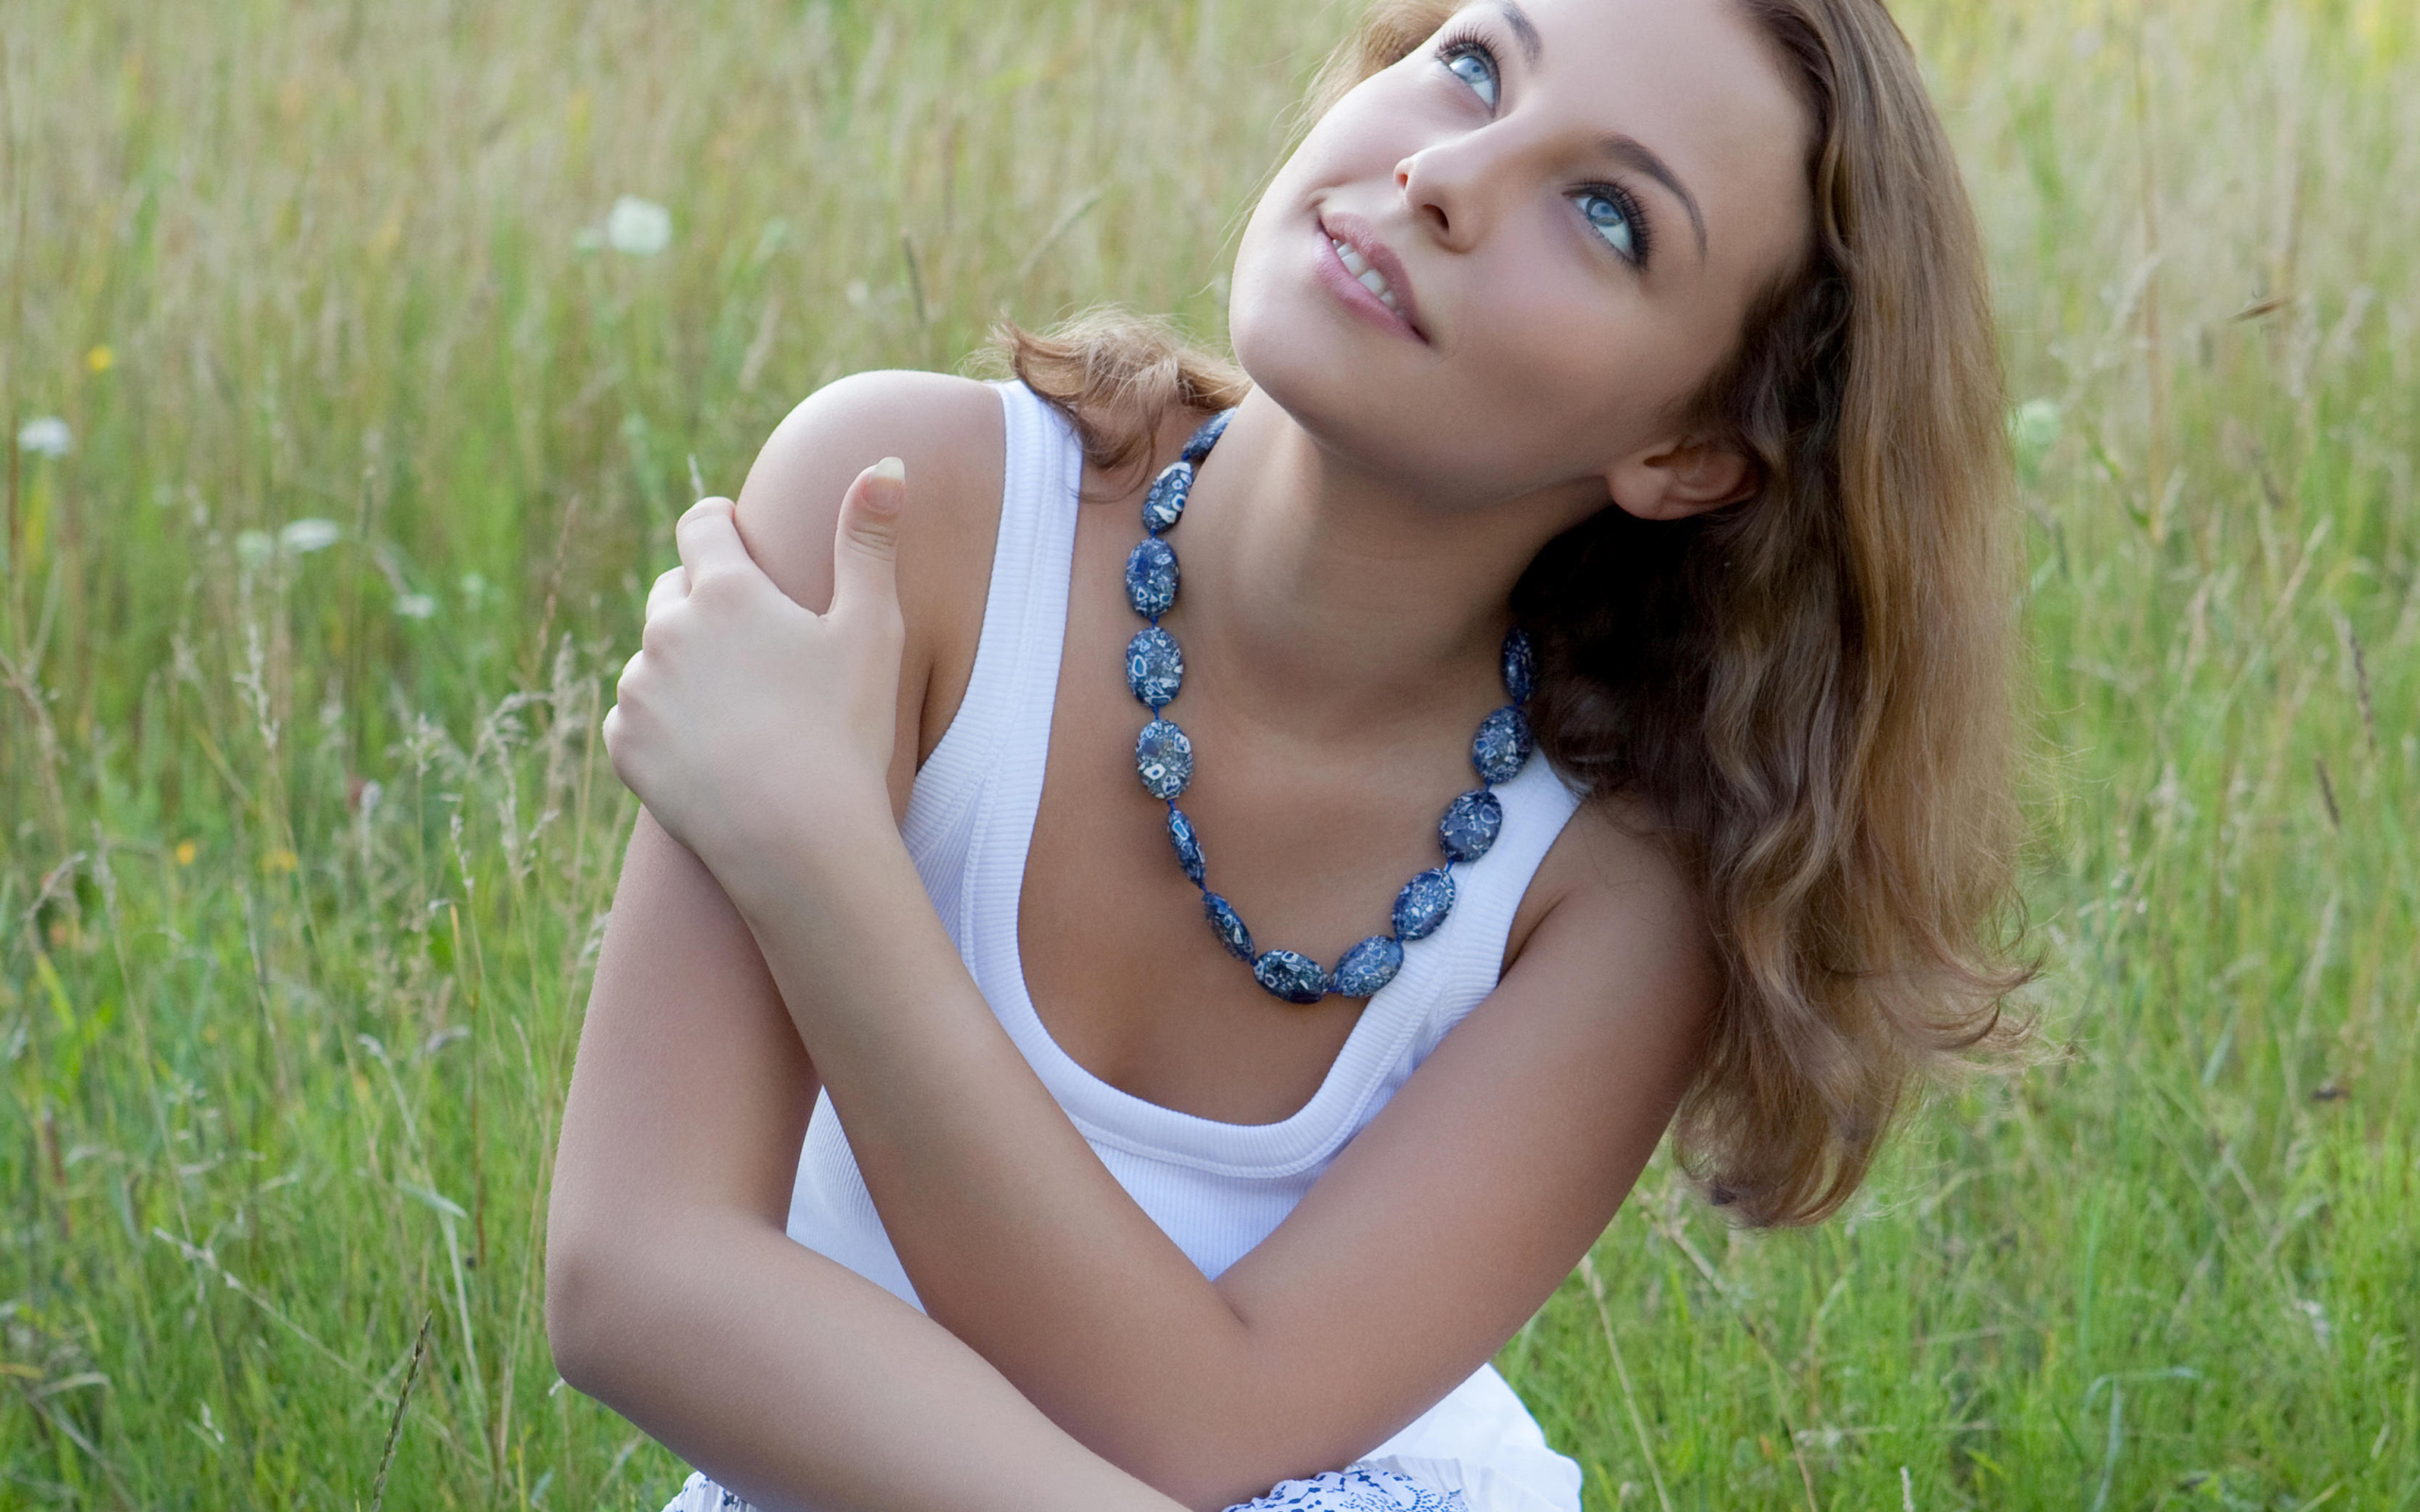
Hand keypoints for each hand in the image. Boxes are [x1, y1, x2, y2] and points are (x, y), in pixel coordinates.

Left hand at [603, 458, 906, 876]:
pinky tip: (712, 749)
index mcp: (725, 592)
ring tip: (738, 709)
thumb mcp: (870, 629)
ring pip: (653, 658)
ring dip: (683, 668)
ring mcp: (638, 691)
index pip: (701, 524)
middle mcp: (666, 631)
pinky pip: (635, 717)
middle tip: (755, 646)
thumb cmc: (845, 731)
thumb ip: (869, 540)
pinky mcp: (624, 746)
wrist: (799, 841)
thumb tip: (886, 461)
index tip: (739, 540)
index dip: (722, 526)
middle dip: (705, 603)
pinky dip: (664, 724)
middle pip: (673, 590)